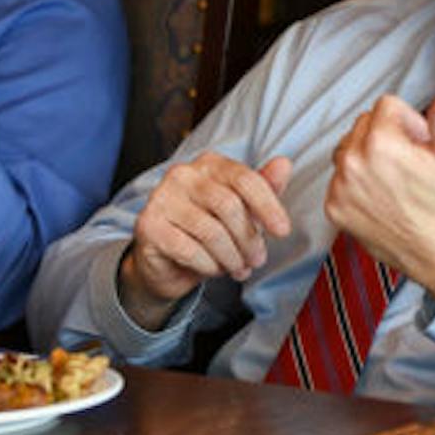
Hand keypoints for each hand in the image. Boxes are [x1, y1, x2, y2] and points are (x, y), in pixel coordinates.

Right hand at [119, 153, 293, 330]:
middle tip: (257, 259)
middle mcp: (183, 175)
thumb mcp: (241, 209)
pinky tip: (214, 269)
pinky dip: (209, 265)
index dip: (268, 206)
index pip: (245, 179)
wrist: (167, 263)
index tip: (283, 231)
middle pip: (229, 206)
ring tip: (239, 268)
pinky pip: (189, 249)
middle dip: (249, 239)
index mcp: (209, 164)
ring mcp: (162, 199)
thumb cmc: (208, 230)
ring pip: (211, 231)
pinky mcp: (149, 226)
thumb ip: (262, 187)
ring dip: (232, 257)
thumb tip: (284, 164)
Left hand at [324, 92, 434, 300]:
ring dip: (368, 156)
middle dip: (386, 135)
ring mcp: (341, 188)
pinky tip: (382, 196)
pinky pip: (341, 178)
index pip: (386, 105)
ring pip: (349, 150)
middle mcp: (353, 163)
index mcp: (382, 143)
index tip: (422, 141)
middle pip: (363, 124)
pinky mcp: (335, 209)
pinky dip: (357, 181)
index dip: (409, 120)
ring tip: (395, 179)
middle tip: (411, 162)